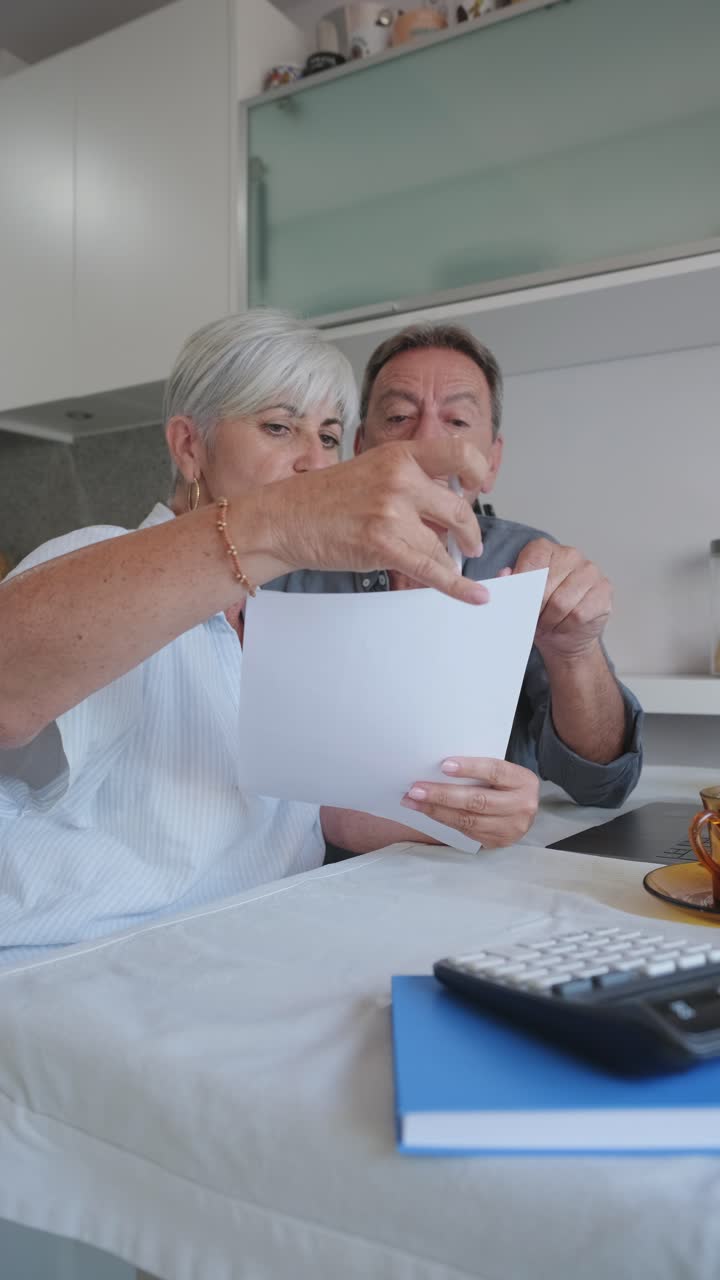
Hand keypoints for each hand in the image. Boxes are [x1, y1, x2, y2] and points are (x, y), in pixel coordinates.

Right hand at [263, 438, 491, 603]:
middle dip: (470, 533)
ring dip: (453, 562)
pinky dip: (457, 586)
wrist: (283, 519)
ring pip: (444, 545)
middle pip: (458, 508)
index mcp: (399, 456)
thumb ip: (407, 481)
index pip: (458, 453)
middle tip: (471, 545)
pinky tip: (474, 595)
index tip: (478, 488)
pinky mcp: (384, 544)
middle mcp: (400, 479)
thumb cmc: (321, 500)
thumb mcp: (370, 471)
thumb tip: (441, 507)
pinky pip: (432, 569)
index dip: (478, 472)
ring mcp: (392, 512)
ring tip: (454, 568)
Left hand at [400, 757, 538, 847]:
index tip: (444, 766)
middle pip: (478, 800)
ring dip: (436, 810)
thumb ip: (481, 770)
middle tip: (416, 789)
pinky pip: (465, 831)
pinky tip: (427, 811)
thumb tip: (440, 767)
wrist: (523, 811)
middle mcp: (522, 806)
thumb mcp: (502, 773)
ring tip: (413, 801)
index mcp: (523, 781)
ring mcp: (511, 828)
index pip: (495, 771)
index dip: (470, 768)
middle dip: (443, 794)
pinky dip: (444, 820)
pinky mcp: (497, 842)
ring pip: (468, 820)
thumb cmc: (505, 785)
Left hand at [502, 539, 611, 660]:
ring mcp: (590, 571)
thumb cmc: (540, 613)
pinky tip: (563, 625)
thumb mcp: (519, 599)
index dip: (523, 586)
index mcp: (546, 549)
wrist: (565, 636)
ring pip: (561, 603)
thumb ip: (509, 584)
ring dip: (549, 620)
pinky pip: (578, 614)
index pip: (532, 560)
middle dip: (534, 608)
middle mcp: (570, 555)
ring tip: (547, 623)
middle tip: (532, 618)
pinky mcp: (604, 590)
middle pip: (545, 585)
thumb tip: (504, 574)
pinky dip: (565, 626)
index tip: (518, 603)